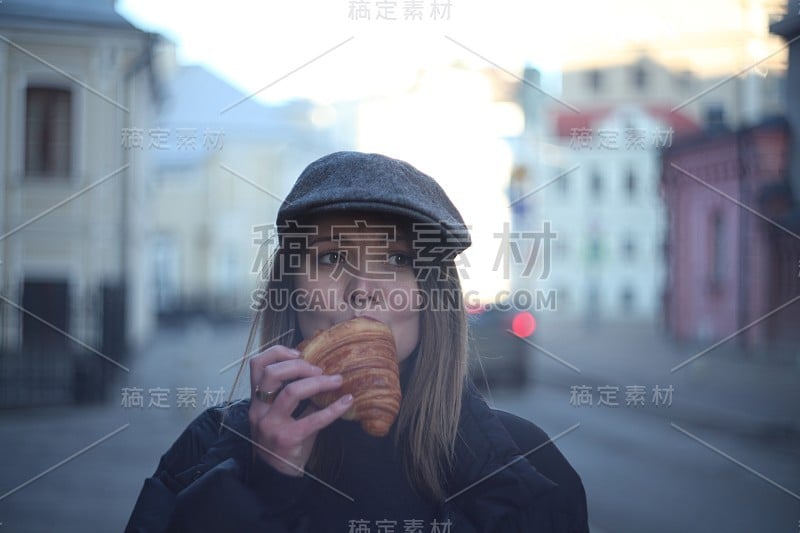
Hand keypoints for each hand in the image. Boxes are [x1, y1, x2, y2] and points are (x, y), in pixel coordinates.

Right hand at [248, 345, 352, 475]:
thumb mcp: (279, 415)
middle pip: (272, 374)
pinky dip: (333, 409)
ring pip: (290, 392)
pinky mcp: (288, 439)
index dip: (277, 353)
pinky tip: (346, 402)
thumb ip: (290, 394)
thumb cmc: (283, 440)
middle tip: (319, 370)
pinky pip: (313, 419)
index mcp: (256, 401)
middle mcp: (260, 411)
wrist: (278, 475)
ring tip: (335, 380)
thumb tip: (319, 370)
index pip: (257, 365)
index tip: (298, 352)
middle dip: (299, 366)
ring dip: (317, 383)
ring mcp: (272, 426)